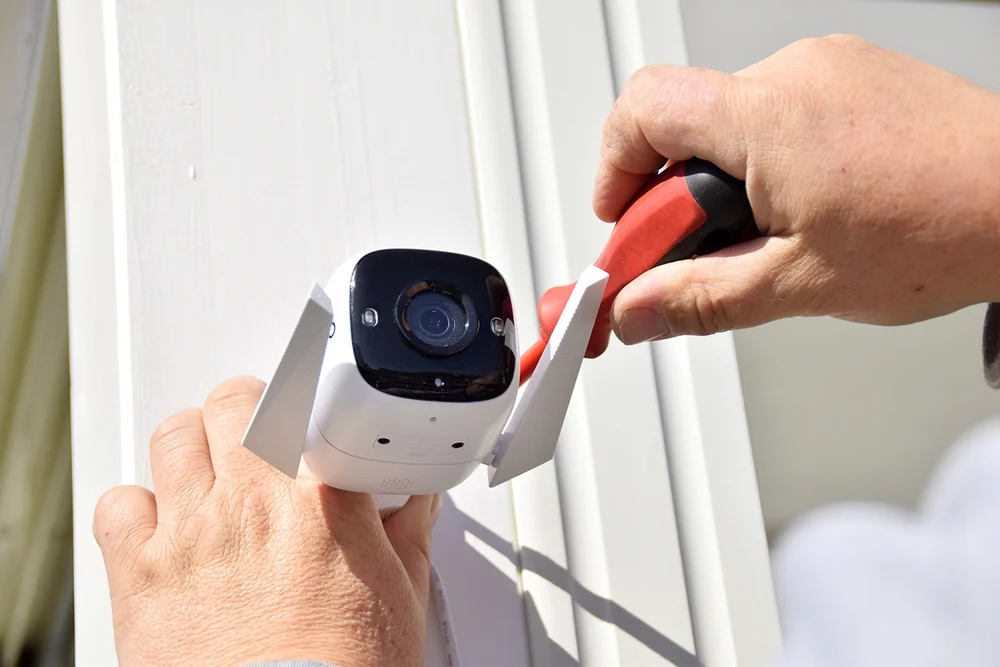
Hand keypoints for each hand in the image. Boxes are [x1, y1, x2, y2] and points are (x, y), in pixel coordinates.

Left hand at [93, 376, 440, 666]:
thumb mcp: (401, 596)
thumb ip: (409, 533)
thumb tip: (416, 503)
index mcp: (323, 497)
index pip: (308, 400)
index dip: (306, 396)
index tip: (305, 402)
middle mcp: (254, 500)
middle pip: (235, 400)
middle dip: (247, 409)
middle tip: (256, 433)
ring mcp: (193, 530)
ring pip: (174, 436)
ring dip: (193, 445)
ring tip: (209, 471)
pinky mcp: (142, 573)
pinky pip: (118, 505)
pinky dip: (135, 508)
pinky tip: (161, 526)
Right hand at [594, 34, 999, 342]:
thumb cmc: (943, 228)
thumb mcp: (798, 284)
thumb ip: (698, 298)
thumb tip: (636, 311)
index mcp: (766, 116)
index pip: (642, 111)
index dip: (614, 170)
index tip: (622, 223)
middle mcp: (793, 75)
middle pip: (683, 123)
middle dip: (672, 197)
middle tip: (691, 257)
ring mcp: (828, 70)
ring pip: (731, 123)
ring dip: (723, 183)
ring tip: (767, 240)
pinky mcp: (855, 77)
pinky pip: (779, 113)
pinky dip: (766, 163)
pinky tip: (804, 211)